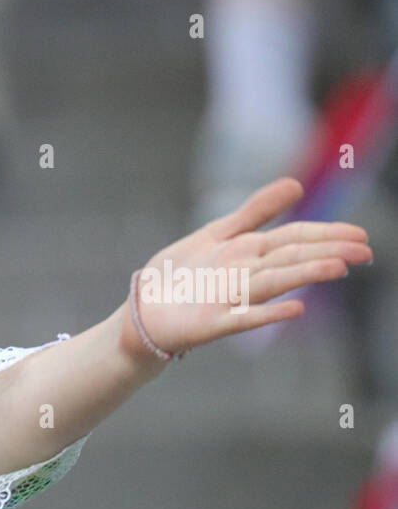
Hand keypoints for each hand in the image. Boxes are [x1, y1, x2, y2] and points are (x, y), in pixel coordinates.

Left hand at [121, 178, 372, 361]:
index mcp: (249, 252)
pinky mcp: (211, 324)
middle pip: (290, 258)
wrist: (144, 310)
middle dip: (328, 252)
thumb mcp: (217, 233)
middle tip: (365, 251)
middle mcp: (245, 275)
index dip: (328, 235)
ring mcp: (230, 299)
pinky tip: (295, 309)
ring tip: (337, 268)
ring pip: (273, 283)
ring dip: (304, 275)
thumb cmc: (183, 272)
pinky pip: (242, 319)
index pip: (296, 239)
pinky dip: (267, 314)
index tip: (362, 236)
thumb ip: (256, 211)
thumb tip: (297, 184)